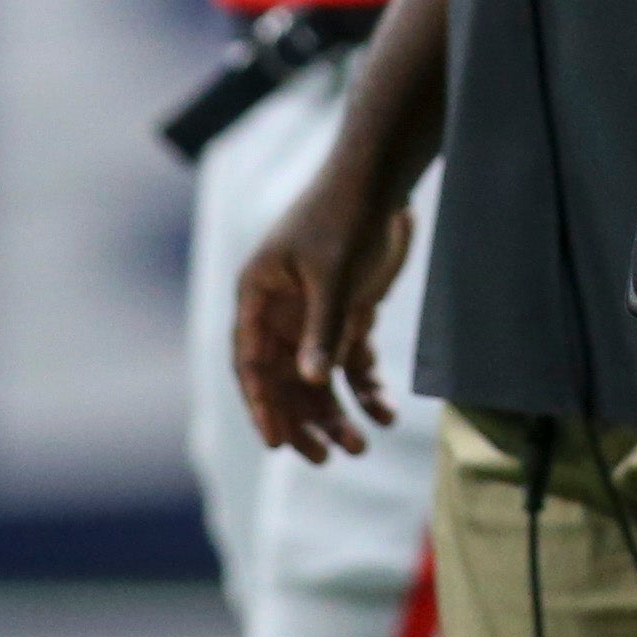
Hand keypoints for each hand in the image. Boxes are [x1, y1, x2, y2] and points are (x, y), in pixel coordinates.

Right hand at [233, 166, 415, 462]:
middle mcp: (281, 310)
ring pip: (317, 377)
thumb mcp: (332, 274)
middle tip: (326, 458)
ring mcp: (315, 312)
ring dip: (336, 412)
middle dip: (303, 420)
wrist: (383, 178)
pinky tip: (384, 414)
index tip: (278, 444)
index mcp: (258, 296)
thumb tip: (310, 384)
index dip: (262, 405)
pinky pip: (352, 361)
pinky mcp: (350, 312)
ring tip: (358, 447)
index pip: (251, 363)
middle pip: (284, 379)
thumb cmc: (346, 216)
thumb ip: (323, 329)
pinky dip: (366, 388)